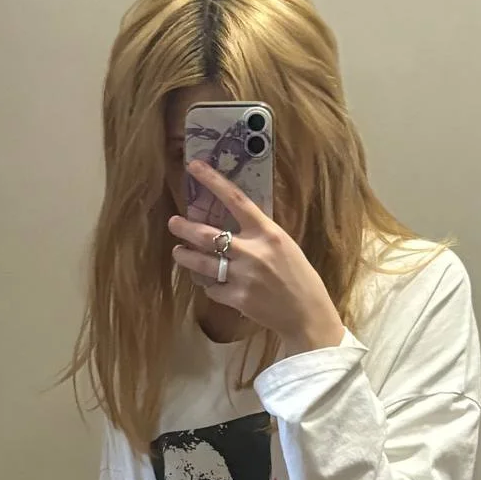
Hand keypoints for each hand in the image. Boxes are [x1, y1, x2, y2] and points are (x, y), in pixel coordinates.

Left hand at [169, 160, 345, 355]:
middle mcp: (253, 251)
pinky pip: (213, 288)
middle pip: (207, 234)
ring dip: (185, 256)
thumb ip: (259, 232)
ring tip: (178, 252)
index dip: (212, 181)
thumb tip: (232, 221)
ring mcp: (243, 276)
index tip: (193, 167)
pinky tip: (212, 284)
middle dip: (184, 228)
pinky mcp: (237, 298)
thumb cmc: (298, 276)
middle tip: (173, 223)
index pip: (235, 199)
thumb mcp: (284, 244)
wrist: (306, 313)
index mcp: (267, 232)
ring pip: (202, 263)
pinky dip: (210, 285)